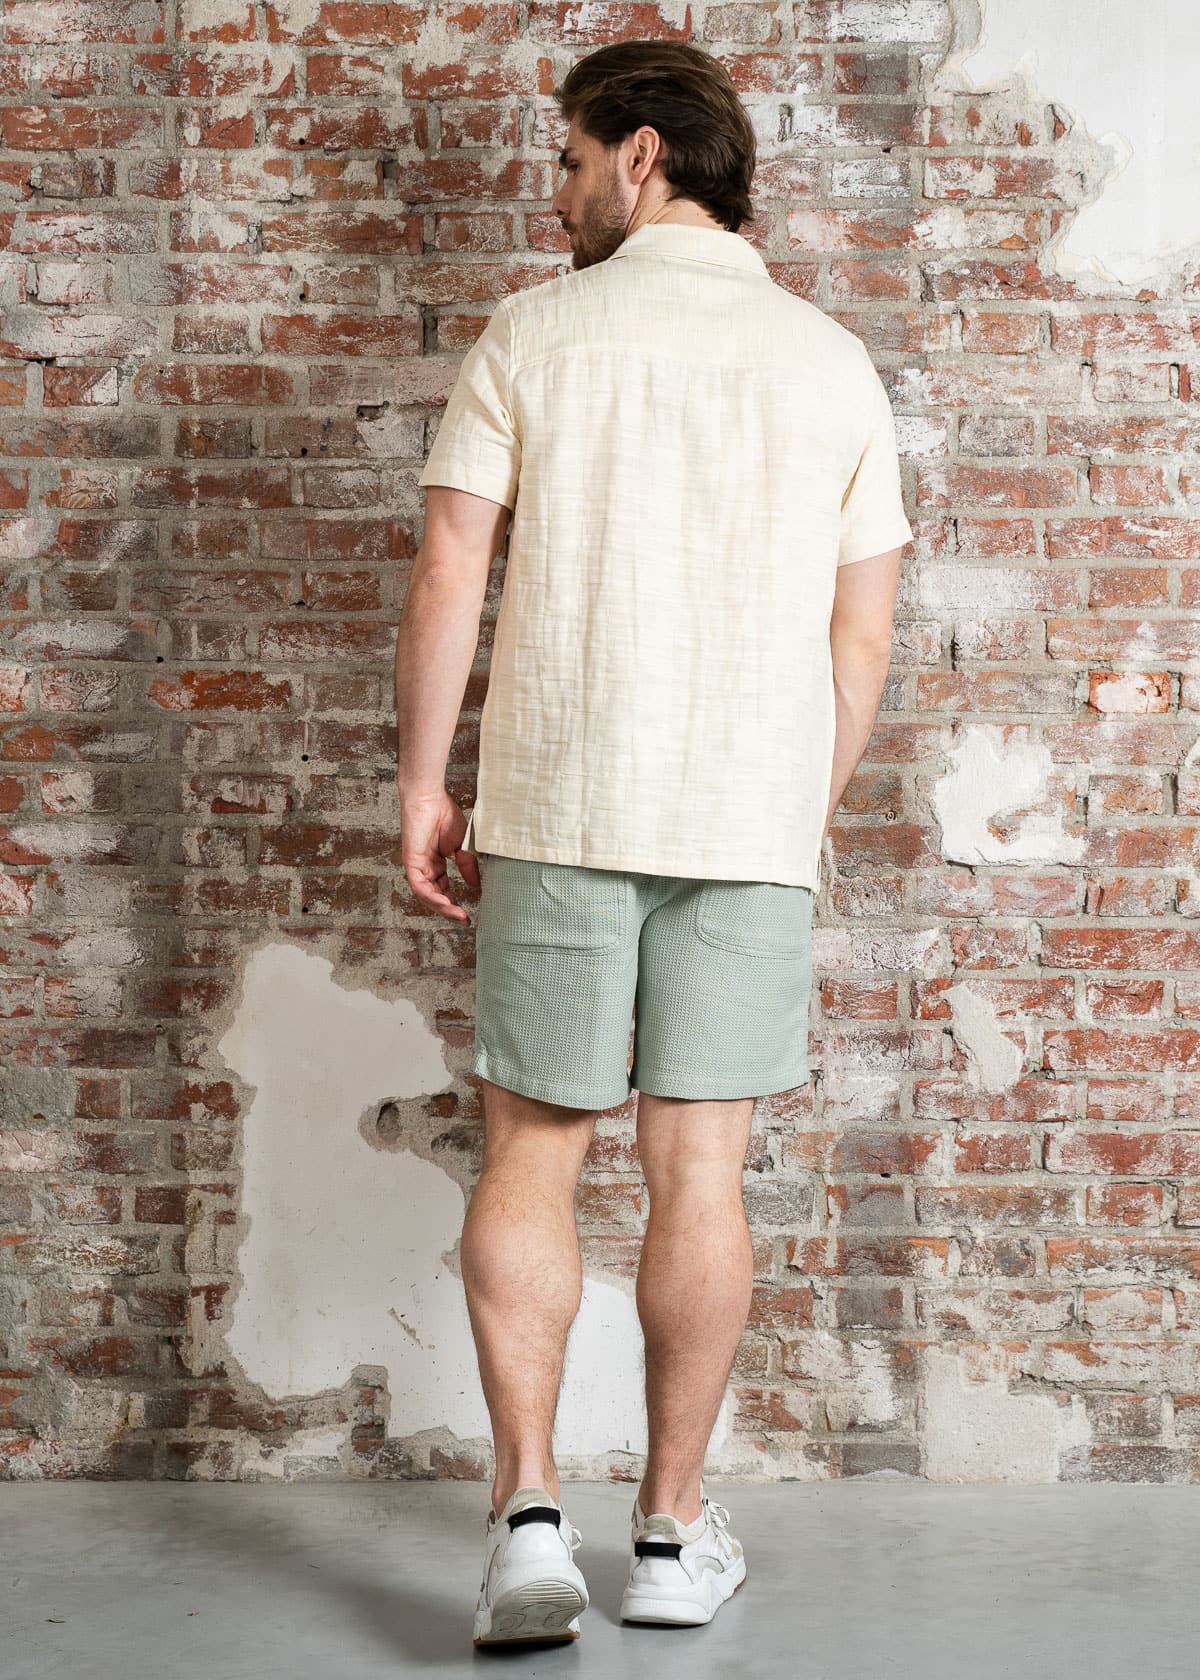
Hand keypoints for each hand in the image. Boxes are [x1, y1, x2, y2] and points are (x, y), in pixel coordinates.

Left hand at [399, 788, 479, 925]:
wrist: (430, 797)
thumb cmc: (443, 814)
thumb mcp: (462, 846)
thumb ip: (467, 866)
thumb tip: (475, 886)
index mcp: (435, 864)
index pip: (443, 890)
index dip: (454, 904)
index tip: (467, 916)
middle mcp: (425, 867)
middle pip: (435, 896)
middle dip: (449, 911)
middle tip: (464, 921)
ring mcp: (416, 865)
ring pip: (426, 895)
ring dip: (442, 907)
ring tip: (458, 915)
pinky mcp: (411, 861)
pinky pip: (419, 885)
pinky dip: (432, 896)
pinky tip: (445, 903)